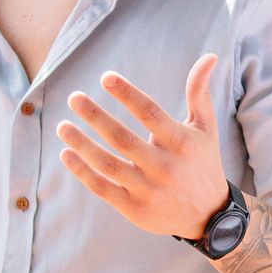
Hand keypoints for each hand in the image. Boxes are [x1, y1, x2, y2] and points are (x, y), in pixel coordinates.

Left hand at [59, 55, 229, 239]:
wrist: (208, 217)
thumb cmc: (202, 163)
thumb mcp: (206, 129)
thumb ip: (200, 93)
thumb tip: (209, 56)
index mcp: (181, 143)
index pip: (150, 113)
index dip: (127, 94)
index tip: (105, 78)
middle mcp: (165, 167)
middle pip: (123, 138)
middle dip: (95, 117)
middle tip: (74, 98)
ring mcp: (148, 189)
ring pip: (108, 164)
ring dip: (82, 144)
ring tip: (63, 126)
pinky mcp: (135, 209)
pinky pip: (103, 188)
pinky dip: (82, 172)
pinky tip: (67, 154)